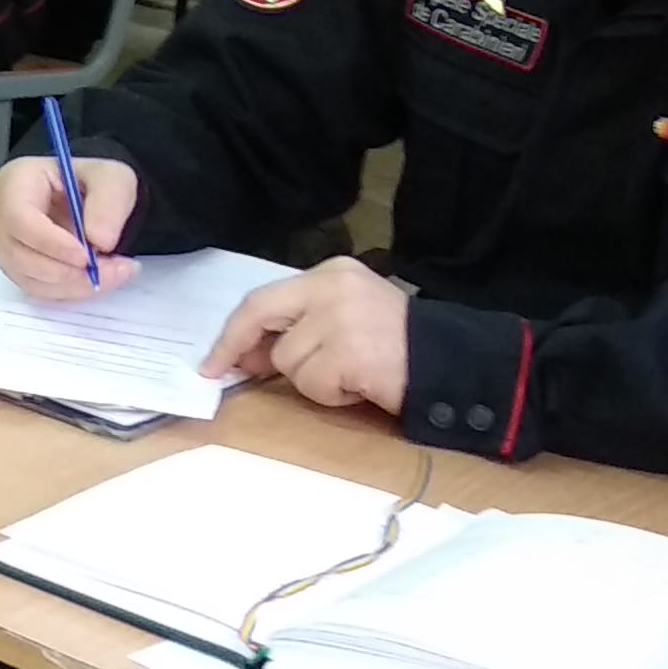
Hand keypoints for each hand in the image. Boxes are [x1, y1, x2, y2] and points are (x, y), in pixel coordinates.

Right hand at [0, 154, 141, 300]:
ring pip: (29, 277)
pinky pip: (38, 289)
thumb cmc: (91, 183)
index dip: (50, 242)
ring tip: (112, 273)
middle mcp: (1, 215)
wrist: (88, 201)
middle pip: (19, 254)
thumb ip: (109, 202)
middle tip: (113, 270)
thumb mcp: (112, 178)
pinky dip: (69, 290)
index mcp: (16, 181)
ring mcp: (6, 245)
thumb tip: (101, 241)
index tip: (86, 256)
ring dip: (73, 283)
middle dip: (67, 270)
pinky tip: (97, 278)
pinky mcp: (18, 269)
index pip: (18, 217)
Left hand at [202, 256, 411, 413]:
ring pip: (287, 360)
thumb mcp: (344, 319)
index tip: (215, 357)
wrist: (452, 363)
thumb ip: (299, 327)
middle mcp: (332, 286)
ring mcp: (340, 318)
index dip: (233, 330)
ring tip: (349, 375)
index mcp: (331, 273)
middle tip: (222, 372)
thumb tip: (245, 356)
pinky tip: (360, 385)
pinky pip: (313, 385)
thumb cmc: (397, 345)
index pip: (264, 298)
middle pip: (259, 314)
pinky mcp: (349, 351)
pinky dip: (332, 395)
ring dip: (311, 380)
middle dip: (235, 346)